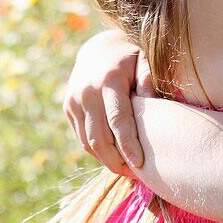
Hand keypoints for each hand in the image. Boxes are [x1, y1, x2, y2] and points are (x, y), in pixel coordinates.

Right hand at [63, 29, 146, 174]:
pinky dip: (97, 151)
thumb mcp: (144, 60)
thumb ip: (148, 81)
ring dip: (107, 160)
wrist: (98, 49)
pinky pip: (82, 138)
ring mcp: (74, 100)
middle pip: (100, 137)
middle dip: (117, 161)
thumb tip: (154, 106)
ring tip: (127, 169)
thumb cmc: (129, 57)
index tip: (140, 165)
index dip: (128, 145)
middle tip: (137, 174)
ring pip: (88, 142)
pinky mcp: (68, 108)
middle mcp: (87, 91)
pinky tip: (113, 157)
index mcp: (109, 80)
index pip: (118, 120)